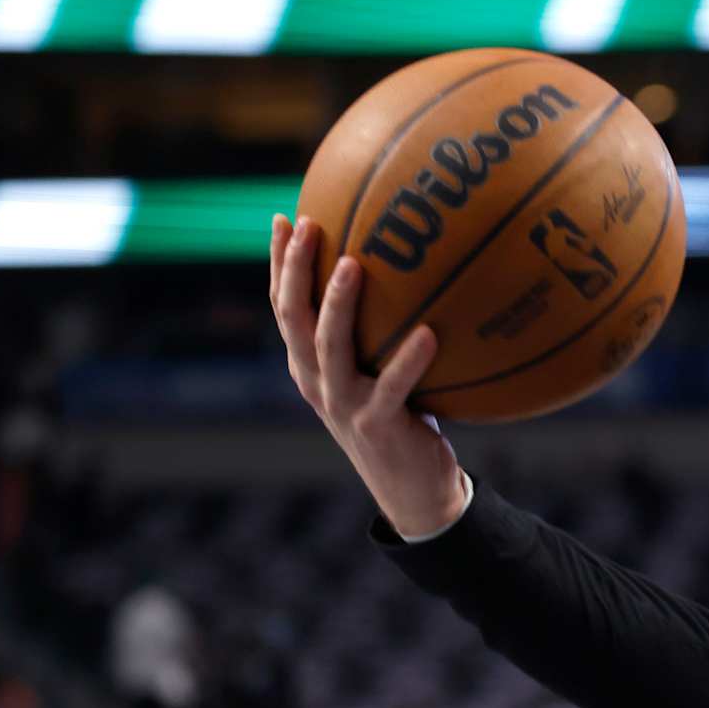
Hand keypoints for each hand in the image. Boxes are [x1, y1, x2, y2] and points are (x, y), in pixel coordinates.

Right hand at [269, 213, 467, 537]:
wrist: (413, 491)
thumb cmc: (404, 420)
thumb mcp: (380, 374)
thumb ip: (380, 333)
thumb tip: (409, 273)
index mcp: (310, 368)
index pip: (284, 308)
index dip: (279, 264)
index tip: (286, 216)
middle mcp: (317, 383)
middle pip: (294, 318)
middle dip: (294, 270)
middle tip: (310, 225)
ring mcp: (344, 405)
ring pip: (330, 347)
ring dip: (338, 304)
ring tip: (352, 265)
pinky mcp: (379, 425)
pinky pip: (393, 386)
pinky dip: (409, 359)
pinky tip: (429, 332)